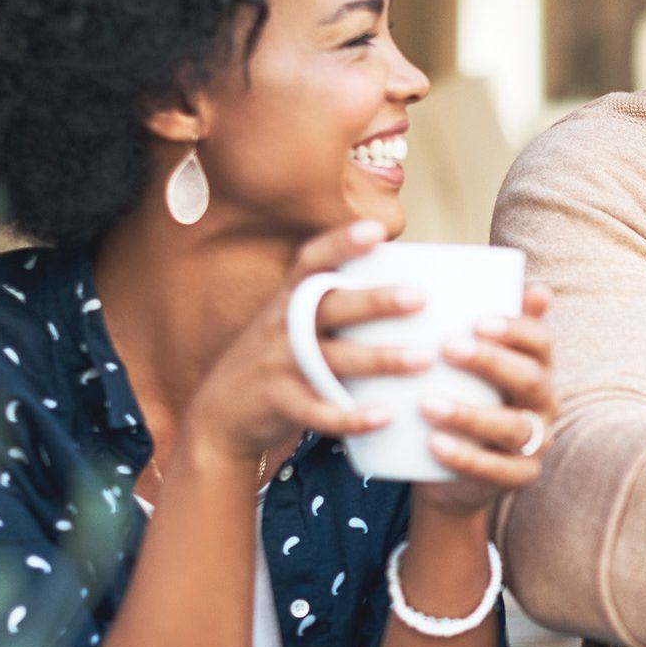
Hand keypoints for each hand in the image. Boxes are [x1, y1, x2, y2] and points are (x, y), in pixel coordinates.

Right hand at [180, 221, 423, 460]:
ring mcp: (278, 365)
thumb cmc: (279, 361)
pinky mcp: (279, 403)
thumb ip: (332, 304)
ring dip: (380, 358)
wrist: (221, 414)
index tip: (377, 230)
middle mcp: (282, 327)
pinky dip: (352, 416)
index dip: (341, 242)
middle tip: (420, 296)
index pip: (312, 261)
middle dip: (375, 301)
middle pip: (330, 307)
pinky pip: (318, 411)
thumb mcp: (292, 324)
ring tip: (424, 358)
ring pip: (332, 359)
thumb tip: (404, 281)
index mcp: (289, 300)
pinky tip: (386, 416)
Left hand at [410, 283, 557, 517]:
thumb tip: (483, 278)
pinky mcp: (518, 477)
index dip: (515, 329)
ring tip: (427, 403)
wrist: (448, 475)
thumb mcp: (462, 366)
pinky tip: (434, 444)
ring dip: (470, 413)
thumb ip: (472, 328)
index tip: (477, 320)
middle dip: (492, 362)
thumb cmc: (457, 402)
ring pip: (513, 426)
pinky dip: (466, 457)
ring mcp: (535, 443)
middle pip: (530, 379)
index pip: (540, 341)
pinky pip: (497, 470)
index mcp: (535, 367)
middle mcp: (543, 403)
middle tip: (448, 347)